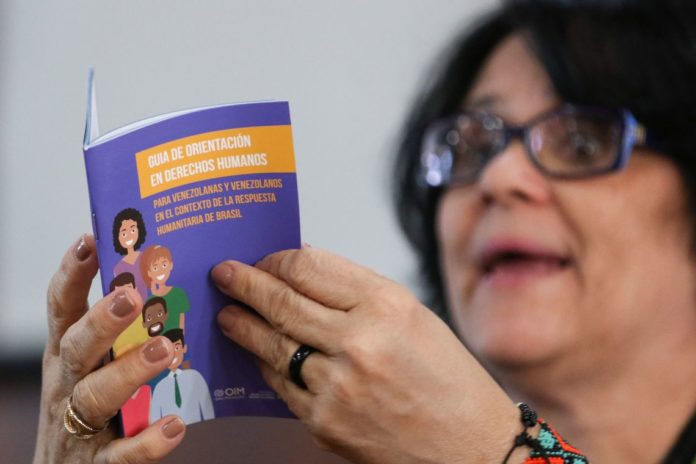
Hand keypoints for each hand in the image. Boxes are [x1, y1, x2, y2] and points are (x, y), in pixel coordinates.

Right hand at [34, 235, 185, 463]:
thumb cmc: (86, 414)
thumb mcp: (92, 368)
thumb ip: (117, 337)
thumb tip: (158, 287)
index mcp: (67, 357)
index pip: (61, 308)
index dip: (72, 274)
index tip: (90, 239)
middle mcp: (67, 385)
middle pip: (76, 347)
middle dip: (101, 321)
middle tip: (130, 296)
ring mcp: (78, 427)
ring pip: (95, 396)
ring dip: (128, 371)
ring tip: (162, 351)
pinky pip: (122, 454)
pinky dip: (147, 441)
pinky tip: (175, 425)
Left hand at [212, 247, 523, 463]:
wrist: (470, 446)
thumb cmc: (449, 379)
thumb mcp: (412, 315)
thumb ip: (357, 290)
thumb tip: (304, 270)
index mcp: (386, 305)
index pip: (309, 267)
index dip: (275, 260)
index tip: (261, 259)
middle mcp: (360, 342)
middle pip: (282, 301)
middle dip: (244, 284)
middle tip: (224, 274)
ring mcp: (338, 385)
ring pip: (272, 344)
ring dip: (243, 324)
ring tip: (228, 313)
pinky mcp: (325, 421)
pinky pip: (280, 384)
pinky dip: (265, 364)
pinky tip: (258, 352)